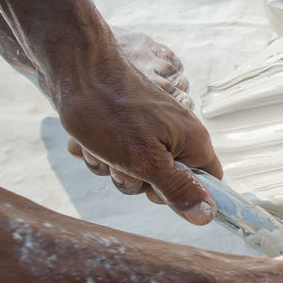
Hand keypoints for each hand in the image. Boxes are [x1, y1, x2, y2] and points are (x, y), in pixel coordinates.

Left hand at [59, 54, 222, 224]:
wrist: (73, 67)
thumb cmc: (109, 113)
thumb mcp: (145, 161)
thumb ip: (178, 189)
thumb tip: (209, 215)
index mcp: (191, 140)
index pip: (209, 180)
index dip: (186, 194)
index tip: (156, 189)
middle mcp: (175, 133)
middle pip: (165, 181)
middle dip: (136, 180)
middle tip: (120, 162)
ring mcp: (149, 127)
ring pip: (134, 170)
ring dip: (110, 166)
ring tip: (99, 144)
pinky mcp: (124, 124)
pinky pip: (115, 154)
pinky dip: (97, 151)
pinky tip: (87, 136)